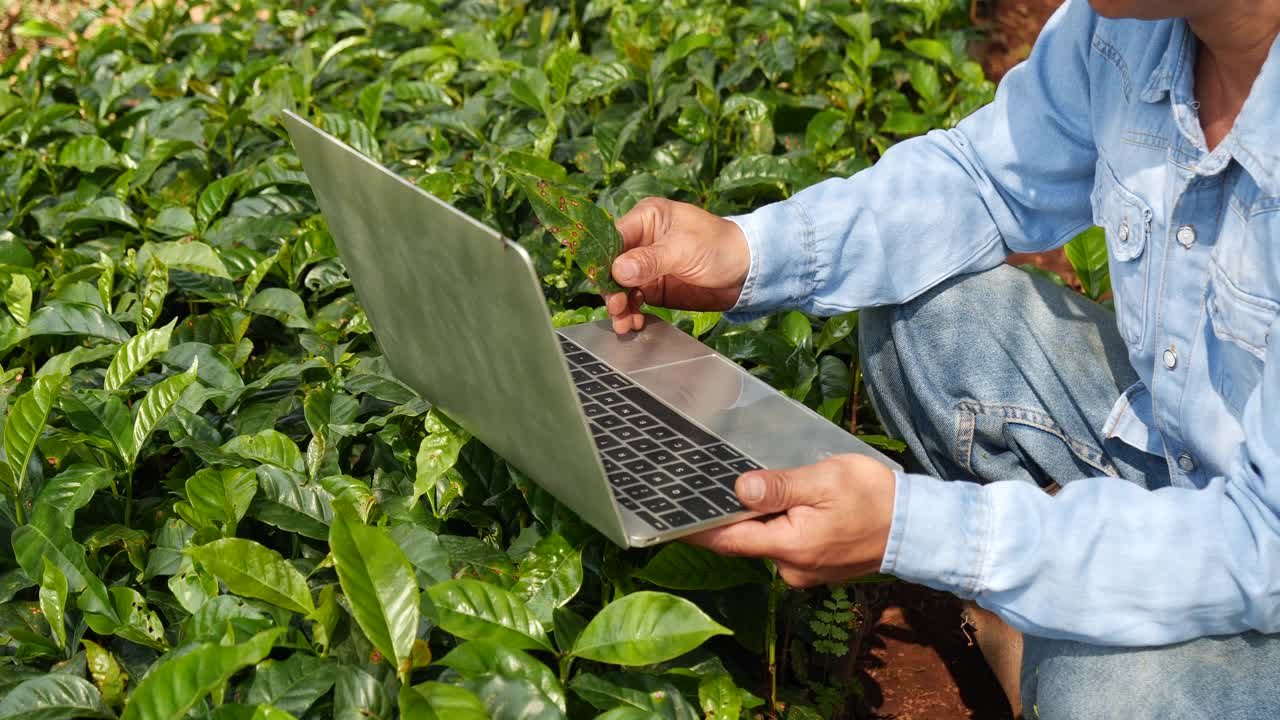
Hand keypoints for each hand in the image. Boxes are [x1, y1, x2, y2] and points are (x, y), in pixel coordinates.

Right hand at [605, 198, 750, 333]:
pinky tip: (633, 323)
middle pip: (611, 266)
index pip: (613, 238)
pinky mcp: (653, 288)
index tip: (604, 283)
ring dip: (619, 306)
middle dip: (611, 289)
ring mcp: (645, 266)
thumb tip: (618, 270)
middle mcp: (641, 241)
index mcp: (647, 218)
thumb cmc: (721, 246)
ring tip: (625, 322)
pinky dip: (630, 313)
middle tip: (617, 307)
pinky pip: (632, 301)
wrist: (746, 272)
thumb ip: (650, 260)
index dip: (604, 261)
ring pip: (619, 287)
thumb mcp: (684, 250)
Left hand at [685, 454, 896, 586]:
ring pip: (767, 541)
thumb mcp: (824, 481)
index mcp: (789, 546)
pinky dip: (780, 526)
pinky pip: (787, 544)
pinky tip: (788, 503)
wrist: (920, 528)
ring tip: (753, 485)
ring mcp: (804, 571)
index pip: (728, 539)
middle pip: (746, 539)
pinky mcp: (817, 567)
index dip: (696, 528)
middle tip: (709, 483)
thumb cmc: (874, 498)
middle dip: (731, 515)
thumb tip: (739, 490)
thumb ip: (780, 487)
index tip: (666, 517)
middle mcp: (791, 567)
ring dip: (760, 518)